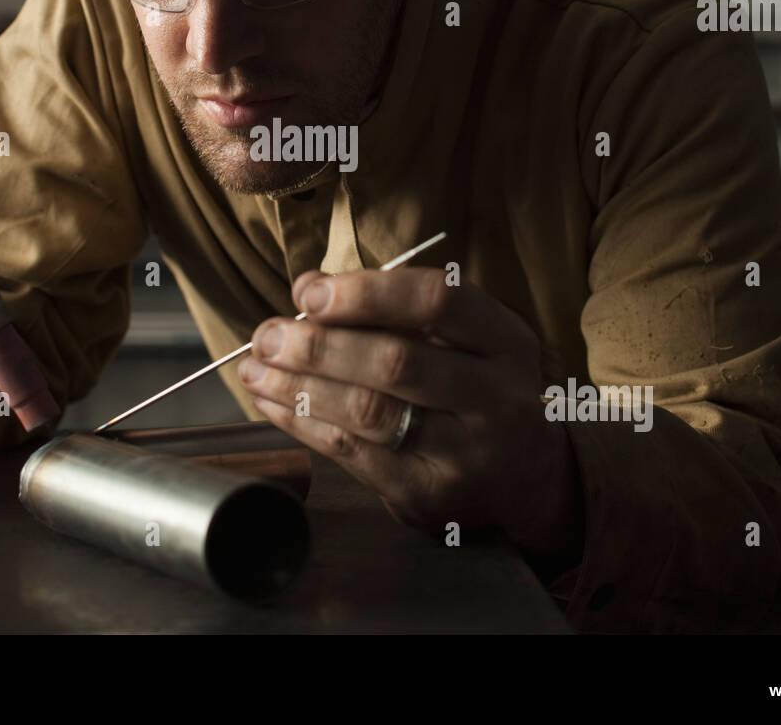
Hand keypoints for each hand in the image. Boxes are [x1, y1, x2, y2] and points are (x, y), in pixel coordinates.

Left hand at [240, 266, 580, 555]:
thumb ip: (389, 308)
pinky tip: (274, 403)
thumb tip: (310, 287)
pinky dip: (304, 423)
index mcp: (505, 341)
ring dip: (300, 386)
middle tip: (267, 334)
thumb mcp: (456, 339)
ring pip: (370, 412)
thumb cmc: (473, 385)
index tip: (311, 292)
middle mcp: (496, 397)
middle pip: (397, 362)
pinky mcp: (429, 493)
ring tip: (256, 367)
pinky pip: (355, 454)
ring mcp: (465, 452)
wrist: (525, 476)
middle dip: (319, 345)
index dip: (369, 293)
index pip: (439, 302)